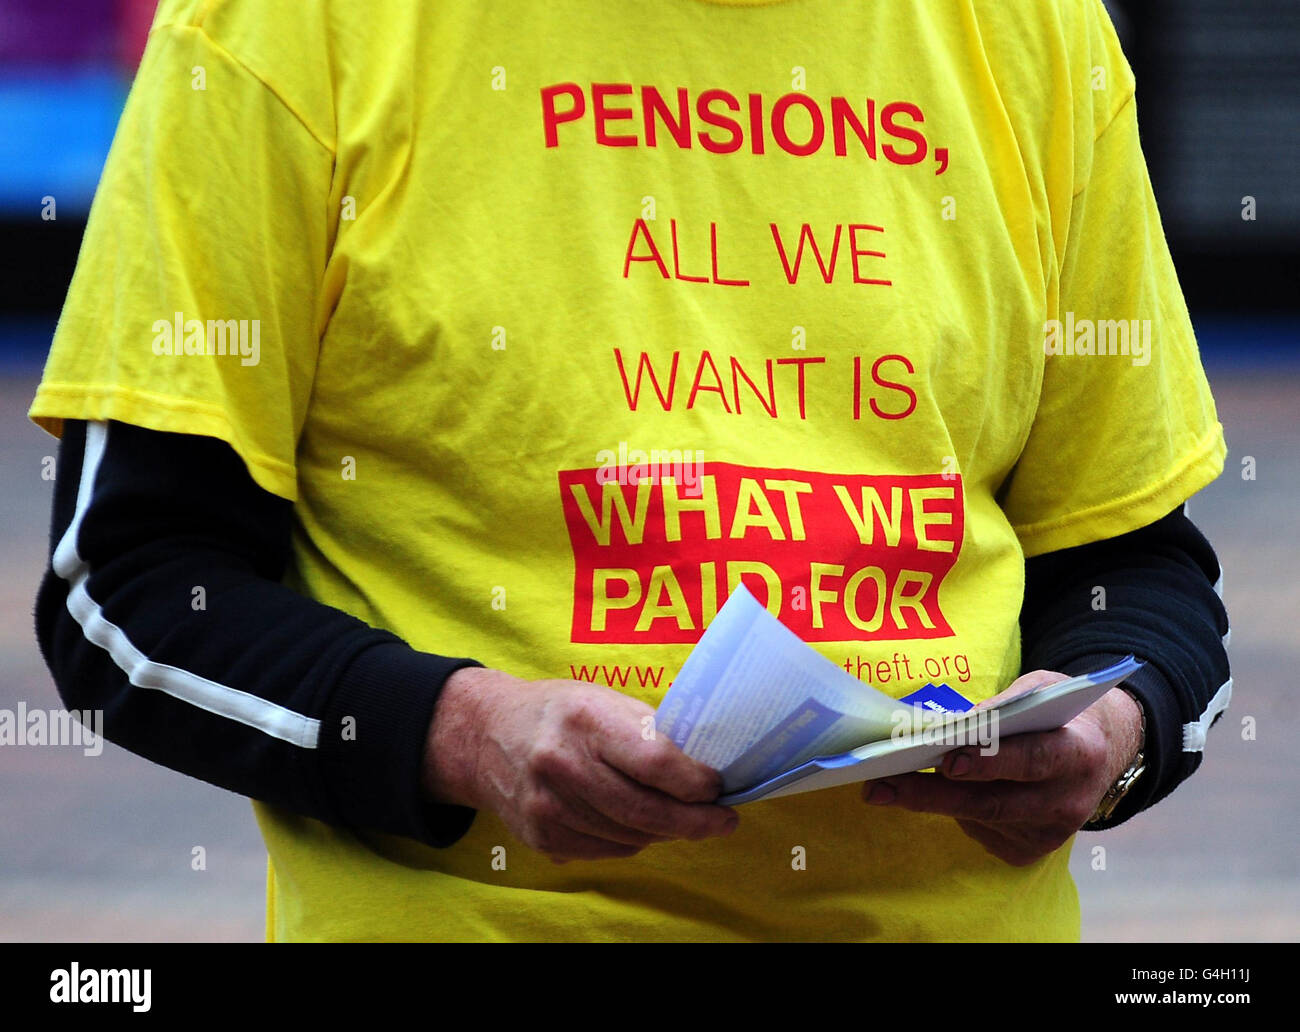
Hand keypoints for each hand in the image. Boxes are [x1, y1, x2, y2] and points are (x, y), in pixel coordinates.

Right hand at [423, 667, 738, 862]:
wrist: (487, 735)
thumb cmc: (560, 713)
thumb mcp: (603, 700)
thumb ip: (650, 732)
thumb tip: (706, 764)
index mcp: (584, 720)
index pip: (655, 762)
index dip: (696, 782)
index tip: (718, 786)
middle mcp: (561, 765)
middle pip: (646, 810)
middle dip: (695, 821)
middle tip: (723, 820)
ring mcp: (547, 808)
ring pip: (631, 837)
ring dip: (666, 832)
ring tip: (682, 818)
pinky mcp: (541, 838)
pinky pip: (608, 851)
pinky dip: (634, 841)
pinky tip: (640, 824)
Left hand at [860, 670, 1143, 865]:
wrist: (1099, 749)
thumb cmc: (1057, 713)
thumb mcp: (1037, 691)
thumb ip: (1001, 708)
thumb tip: (951, 729)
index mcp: (1079, 753)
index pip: (1033, 760)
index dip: (991, 762)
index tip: (948, 760)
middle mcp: (1069, 801)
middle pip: (994, 802)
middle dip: (933, 793)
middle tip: (884, 785)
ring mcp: (1051, 833)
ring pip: (979, 819)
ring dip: (929, 802)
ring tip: (884, 787)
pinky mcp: (1031, 851)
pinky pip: (981, 831)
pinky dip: (952, 810)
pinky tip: (930, 794)